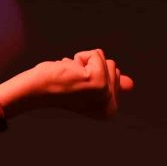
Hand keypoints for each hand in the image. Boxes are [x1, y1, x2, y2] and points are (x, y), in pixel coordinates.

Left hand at [0, 50, 130, 119]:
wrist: (37, 89)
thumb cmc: (57, 86)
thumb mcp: (86, 84)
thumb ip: (109, 84)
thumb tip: (129, 84)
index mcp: (109, 111)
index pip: (116, 75)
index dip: (94, 73)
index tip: (79, 86)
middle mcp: (110, 107)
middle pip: (114, 66)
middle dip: (91, 67)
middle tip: (73, 81)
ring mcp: (105, 95)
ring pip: (106, 60)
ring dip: (85, 63)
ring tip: (71, 76)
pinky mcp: (98, 82)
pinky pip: (97, 54)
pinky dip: (82, 57)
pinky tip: (70, 71)